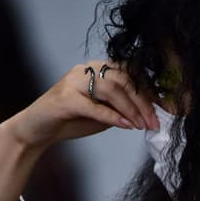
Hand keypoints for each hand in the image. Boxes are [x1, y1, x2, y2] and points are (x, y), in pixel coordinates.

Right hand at [7, 61, 158, 151]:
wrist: (37, 131)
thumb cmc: (71, 121)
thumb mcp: (102, 114)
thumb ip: (120, 108)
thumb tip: (147, 112)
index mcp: (95, 69)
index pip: (127, 72)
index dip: (147, 89)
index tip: (162, 108)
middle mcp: (85, 70)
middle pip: (122, 78)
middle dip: (142, 101)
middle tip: (154, 122)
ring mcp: (73, 81)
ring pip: (110, 89)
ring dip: (130, 109)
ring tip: (141, 125)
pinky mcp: (64, 99)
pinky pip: (93, 105)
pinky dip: (112, 116)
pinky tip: (126, 126)